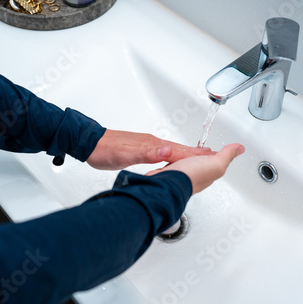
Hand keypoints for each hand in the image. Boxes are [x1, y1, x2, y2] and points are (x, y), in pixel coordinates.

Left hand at [86, 129, 212, 169]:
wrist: (89, 144)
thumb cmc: (105, 150)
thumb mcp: (126, 155)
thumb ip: (148, 154)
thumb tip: (168, 151)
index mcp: (152, 145)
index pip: (178, 152)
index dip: (195, 156)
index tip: (211, 157)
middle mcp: (152, 144)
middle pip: (179, 149)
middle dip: (196, 152)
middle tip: (213, 154)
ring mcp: (147, 146)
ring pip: (172, 151)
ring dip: (186, 154)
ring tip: (199, 156)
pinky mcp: (141, 150)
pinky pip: (163, 153)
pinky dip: (173, 157)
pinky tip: (172, 159)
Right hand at [146, 143, 244, 194]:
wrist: (166, 183)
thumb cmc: (191, 176)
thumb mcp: (216, 163)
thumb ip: (227, 155)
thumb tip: (240, 148)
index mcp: (208, 174)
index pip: (214, 162)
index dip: (215, 154)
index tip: (215, 148)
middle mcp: (194, 176)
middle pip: (198, 162)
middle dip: (198, 155)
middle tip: (200, 148)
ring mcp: (180, 174)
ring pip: (184, 163)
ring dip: (184, 157)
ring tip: (185, 151)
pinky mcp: (168, 173)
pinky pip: (171, 164)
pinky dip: (172, 159)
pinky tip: (171, 158)